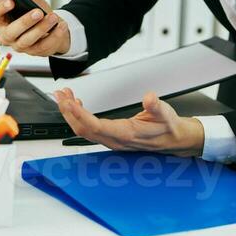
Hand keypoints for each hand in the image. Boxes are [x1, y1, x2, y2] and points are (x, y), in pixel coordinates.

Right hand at [0, 0, 70, 56]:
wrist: (51, 23)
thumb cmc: (34, 9)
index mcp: (1, 19)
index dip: (0, 8)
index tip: (11, 1)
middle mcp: (8, 35)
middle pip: (10, 32)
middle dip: (24, 22)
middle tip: (38, 12)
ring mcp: (21, 45)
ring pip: (28, 40)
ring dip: (42, 28)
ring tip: (52, 17)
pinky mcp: (36, 51)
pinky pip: (44, 46)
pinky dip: (55, 35)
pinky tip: (61, 26)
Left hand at [53, 88, 204, 156]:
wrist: (174, 140)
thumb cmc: (168, 127)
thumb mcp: (165, 113)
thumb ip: (156, 106)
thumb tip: (150, 97)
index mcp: (125, 134)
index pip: (95, 126)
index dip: (79, 114)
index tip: (69, 101)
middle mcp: (115, 140)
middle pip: (82, 129)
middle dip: (68, 112)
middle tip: (61, 94)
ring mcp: (111, 140)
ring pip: (83, 130)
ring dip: (71, 114)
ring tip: (65, 97)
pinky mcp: (110, 137)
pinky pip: (88, 129)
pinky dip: (79, 116)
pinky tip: (78, 105)